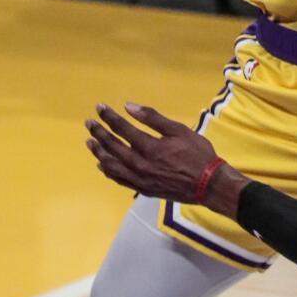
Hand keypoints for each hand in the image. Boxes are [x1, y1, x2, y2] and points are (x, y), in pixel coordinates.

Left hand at [86, 103, 242, 212]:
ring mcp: (139, 179)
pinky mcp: (142, 189)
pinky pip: (119, 180)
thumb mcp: (179, 130)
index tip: (100, 108)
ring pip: (112, 165)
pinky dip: (108, 171)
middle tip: (89, 123)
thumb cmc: (197, 153)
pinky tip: (103, 164)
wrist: (208, 185)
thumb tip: (129, 107)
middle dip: (99, 133)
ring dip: (99, 152)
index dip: (110, 117)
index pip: (122, 129)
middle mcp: (139, 164)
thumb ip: (153, 118)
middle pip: (113, 146)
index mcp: (149, 147)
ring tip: (90, 142)